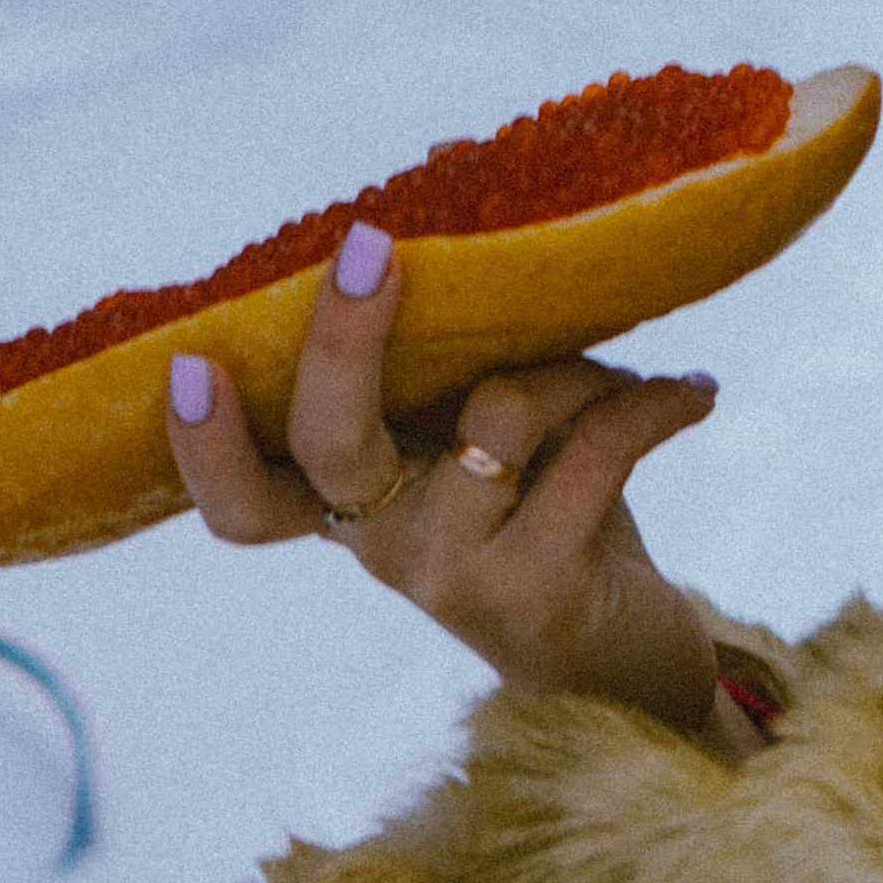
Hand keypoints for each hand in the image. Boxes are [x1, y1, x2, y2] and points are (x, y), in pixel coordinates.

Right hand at [164, 222, 750, 745]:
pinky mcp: (539, 592)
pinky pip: (596, 449)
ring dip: (582, 368)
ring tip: (635, 379)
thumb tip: (460, 214)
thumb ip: (459, 381)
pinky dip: (655, 401)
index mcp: (359, 512)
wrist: (634, 668)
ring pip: (502, 409)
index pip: (245, 503)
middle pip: (332, 443)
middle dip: (344, 339)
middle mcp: (387, 550)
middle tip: (370, 248)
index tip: (186, 363)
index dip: (206, 443)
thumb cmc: (557, 529)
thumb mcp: (492, 456)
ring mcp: (455, 577)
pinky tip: (696, 392)